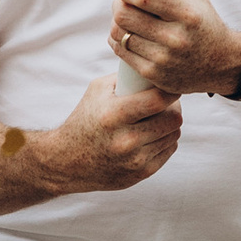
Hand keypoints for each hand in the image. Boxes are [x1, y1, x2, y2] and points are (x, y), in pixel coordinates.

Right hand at [41, 74, 184, 194]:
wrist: (66, 162)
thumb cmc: (84, 119)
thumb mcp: (97, 91)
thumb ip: (126, 77)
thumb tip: (154, 67)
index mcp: (114, 115)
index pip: (158, 100)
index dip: (171, 90)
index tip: (173, 85)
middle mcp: (125, 140)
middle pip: (173, 119)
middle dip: (174, 107)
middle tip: (168, 102)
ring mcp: (134, 160)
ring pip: (174, 134)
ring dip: (170, 124)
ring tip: (159, 117)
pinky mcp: (140, 174)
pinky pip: (169, 150)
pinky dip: (166, 140)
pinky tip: (154, 134)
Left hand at [108, 0, 240, 99]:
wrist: (222, 63)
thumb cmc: (204, 22)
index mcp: (186, 14)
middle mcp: (175, 38)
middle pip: (125, 16)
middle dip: (118, 4)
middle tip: (121, 2)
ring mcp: (163, 59)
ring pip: (119, 34)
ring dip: (117, 23)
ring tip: (124, 18)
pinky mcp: (154, 74)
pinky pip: (122, 53)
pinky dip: (118, 41)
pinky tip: (125, 34)